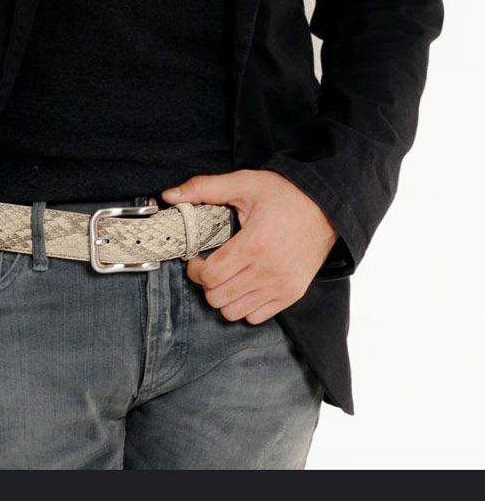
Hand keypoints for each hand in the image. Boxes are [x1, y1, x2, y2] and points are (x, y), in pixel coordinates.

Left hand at [162, 170, 338, 323]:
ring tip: (227, 278)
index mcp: (255, 244)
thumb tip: (169, 194)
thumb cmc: (287, 195)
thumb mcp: (246, 183)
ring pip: (233, 312)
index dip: (195, 270)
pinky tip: (245, 286)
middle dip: (206, 284)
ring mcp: (281, 286)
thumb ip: (205, 188)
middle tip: (211, 268)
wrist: (329, 208)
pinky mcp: (291, 295)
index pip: (210, 276)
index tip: (197, 260)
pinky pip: (255, 317)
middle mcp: (269, 271)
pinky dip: (244, 306)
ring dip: (223, 297)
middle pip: (217, 298)